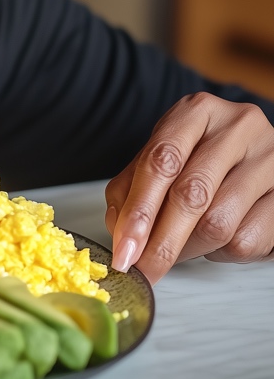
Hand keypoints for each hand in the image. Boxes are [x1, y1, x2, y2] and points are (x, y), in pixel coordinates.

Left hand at [104, 93, 273, 283]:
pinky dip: (220, 253)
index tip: (124, 246)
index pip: (161, 162)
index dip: (139, 209)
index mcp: (197, 111)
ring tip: (175, 249)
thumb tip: (120, 231)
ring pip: (219, 223)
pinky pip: (247, 241)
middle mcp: (237, 127)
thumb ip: (133, 186)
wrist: (254, 151)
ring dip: (188, 248)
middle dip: (160, 240)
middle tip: (142, 267)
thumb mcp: (163, 154)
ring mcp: (269, 159)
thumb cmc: (200, 153)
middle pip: (191, 195)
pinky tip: (212, 242)